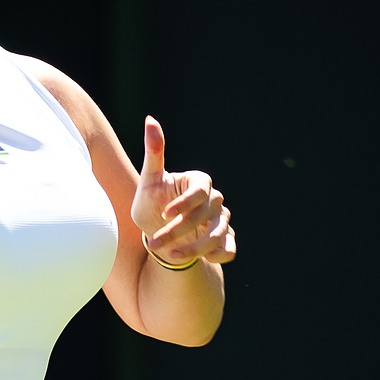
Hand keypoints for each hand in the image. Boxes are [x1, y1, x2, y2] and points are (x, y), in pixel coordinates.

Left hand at [131, 116, 235, 266]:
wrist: (156, 231)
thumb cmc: (152, 202)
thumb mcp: (149, 179)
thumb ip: (154, 152)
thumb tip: (150, 119)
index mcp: (199, 182)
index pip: (201, 190)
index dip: (185, 202)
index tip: (165, 213)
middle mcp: (214, 200)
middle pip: (206, 214)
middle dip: (180, 229)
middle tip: (154, 242)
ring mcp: (220, 221)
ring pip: (216, 234)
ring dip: (194, 248)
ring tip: (169, 255)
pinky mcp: (222, 241)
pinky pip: (230, 249)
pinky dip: (219, 254)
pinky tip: (203, 260)